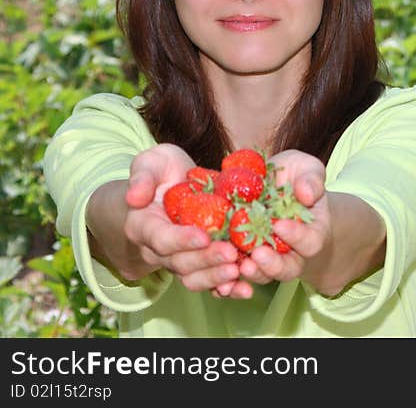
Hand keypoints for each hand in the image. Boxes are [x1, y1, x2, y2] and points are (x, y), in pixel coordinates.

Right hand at [89, 143, 240, 292]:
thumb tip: (134, 197)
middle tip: (231, 254)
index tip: (203, 237)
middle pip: (180, 262)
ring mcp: (179, 260)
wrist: (172, 187)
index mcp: (144, 226)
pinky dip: (227, 289)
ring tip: (240, 271)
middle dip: (206, 260)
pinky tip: (246, 288)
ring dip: (217, 278)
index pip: (161, 238)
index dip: (181, 240)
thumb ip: (142, 177)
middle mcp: (159, 249)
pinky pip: (210, 283)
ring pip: (194, 277)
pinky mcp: (199, 264)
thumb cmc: (162, 171)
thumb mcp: (152, 162)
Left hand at [213, 149, 329, 297]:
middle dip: (273, 265)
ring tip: (239, 266)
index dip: (297, 236)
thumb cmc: (294, 177)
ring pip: (263, 275)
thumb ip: (311, 179)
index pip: (310, 241)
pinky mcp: (243, 258)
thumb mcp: (306, 169)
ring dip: (252, 273)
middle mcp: (292, 251)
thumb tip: (306, 195)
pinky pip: (238, 276)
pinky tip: (220, 281)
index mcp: (312, 231)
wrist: (271, 187)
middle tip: (257, 255)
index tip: (279, 225)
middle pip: (289, 268)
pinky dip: (229, 282)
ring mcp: (267, 258)